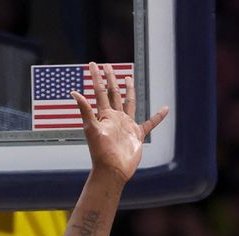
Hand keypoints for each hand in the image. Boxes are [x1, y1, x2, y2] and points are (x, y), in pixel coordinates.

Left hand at [72, 63, 168, 182]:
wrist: (113, 170)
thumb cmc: (100, 152)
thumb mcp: (91, 129)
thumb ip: (85, 110)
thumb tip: (74, 92)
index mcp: (104, 115)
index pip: (100, 91)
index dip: (96, 77)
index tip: (93, 64)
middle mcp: (115, 117)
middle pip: (114, 93)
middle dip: (111, 79)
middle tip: (108, 65)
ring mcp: (126, 125)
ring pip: (129, 103)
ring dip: (129, 91)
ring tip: (128, 78)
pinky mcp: (137, 135)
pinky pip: (150, 123)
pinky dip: (158, 117)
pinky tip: (165, 109)